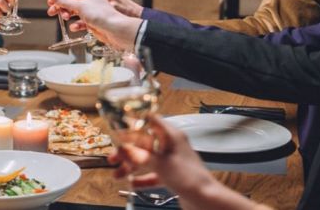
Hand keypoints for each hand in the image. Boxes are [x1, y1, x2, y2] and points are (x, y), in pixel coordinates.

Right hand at [46, 0, 141, 48]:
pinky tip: (75, 27)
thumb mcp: (79, 6)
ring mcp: (90, 11)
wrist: (114, 29)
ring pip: (74, 12)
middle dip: (61, 7)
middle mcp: (89, 0)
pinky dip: (76, 24)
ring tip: (67, 18)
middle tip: (52, 12)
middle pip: (69, 2)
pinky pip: (79, 22)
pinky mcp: (91, 21)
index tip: (50, 2)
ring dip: (68, 15)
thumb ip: (64, 1)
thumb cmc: (101, 15)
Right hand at [110, 114, 260, 209]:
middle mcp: (172, 145)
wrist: (206, 200)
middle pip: (144, 142)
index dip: (133, 123)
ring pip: (147, 159)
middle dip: (128, 150)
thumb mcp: (160, 163)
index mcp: (171, 135)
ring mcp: (172, 160)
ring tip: (118, 174)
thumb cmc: (190, 178)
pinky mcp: (172, 174)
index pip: (150, 120)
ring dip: (132, 165)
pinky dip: (142, 178)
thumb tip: (122, 148)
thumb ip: (139, 155)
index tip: (118, 128)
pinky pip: (153, 173)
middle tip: (113, 157)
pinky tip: (133, 183)